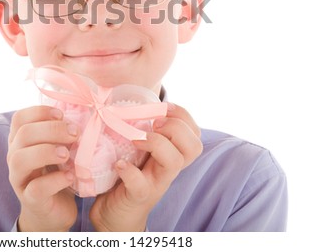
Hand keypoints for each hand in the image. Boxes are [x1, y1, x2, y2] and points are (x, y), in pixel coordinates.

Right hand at [7, 105, 78, 230]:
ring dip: (46, 152)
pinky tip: (70, 176)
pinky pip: (36, 188)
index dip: (40, 112)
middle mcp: (15, 156)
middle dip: (51, 129)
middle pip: (23, 134)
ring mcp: (19, 179)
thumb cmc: (56, 171)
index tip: (62, 115)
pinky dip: (55, 180)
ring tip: (67, 154)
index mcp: (20, 140)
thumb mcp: (57, 147)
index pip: (20, 118)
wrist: (52, 211)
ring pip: (20, 159)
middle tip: (74, 133)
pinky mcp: (30, 199)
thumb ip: (62, 131)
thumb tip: (82, 111)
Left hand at [89, 104, 202, 230]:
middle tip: (153, 125)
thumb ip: (140, 126)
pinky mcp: (139, 196)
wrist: (114, 212)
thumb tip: (120, 96)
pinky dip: (130, 171)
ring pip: (174, 162)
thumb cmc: (127, 173)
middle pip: (194, 146)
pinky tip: (119, 164)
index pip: (194, 133)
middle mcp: (169, 168)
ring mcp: (156, 182)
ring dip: (157, 143)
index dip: (183, 115)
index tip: (163, 107)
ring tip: (136, 140)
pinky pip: (141, 184)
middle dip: (175, 127)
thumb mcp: (138, 148)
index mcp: (171, 153)